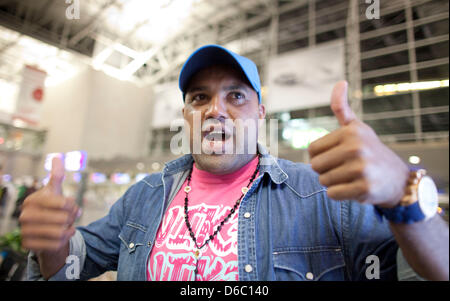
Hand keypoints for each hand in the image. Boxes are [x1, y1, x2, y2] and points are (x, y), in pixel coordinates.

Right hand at [19, 157, 79, 252]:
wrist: (46, 230)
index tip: (70, 205)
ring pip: (60, 233)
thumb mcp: (55, 191)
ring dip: (68, 230)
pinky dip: (63, 241)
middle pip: (64, 219)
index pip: (65, 203)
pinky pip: (56, 245)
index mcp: (33, 200)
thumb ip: (56, 175)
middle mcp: (25, 215)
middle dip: (71, 219)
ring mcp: (25, 231)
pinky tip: (60, 237)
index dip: (73, 206)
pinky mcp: (28, 245)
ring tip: (65, 227)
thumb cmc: (52, 208)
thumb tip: (56, 157)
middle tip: (67, 219)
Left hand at [308, 81, 408, 207]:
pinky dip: (339, 194)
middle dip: (325, 170)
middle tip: (344, 168)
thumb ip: (342, 108)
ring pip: (323, 181)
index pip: (312, 150)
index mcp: (350, 132)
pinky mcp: (364, 188)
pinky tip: (354, 187)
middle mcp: (356, 148)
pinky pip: (332, 194)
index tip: (336, 155)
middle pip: (315, 166)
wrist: (397, 179)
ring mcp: (361, 169)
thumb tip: (340, 82)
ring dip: (333, 182)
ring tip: (351, 177)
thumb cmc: (369, 150)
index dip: (320, 156)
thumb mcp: (356, 128)